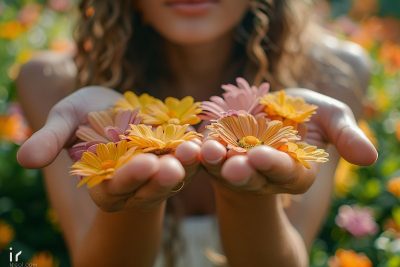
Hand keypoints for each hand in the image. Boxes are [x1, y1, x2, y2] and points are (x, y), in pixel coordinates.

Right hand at [17, 86, 200, 210]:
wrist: (113, 104)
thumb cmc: (83, 114)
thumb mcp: (65, 121)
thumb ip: (49, 139)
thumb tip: (25, 160)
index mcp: (103, 183)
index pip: (115, 188)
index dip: (128, 178)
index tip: (142, 165)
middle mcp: (134, 184)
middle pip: (149, 187)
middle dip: (162, 178)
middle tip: (174, 166)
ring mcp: (158, 172)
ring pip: (175, 175)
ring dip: (187, 165)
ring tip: (196, 151)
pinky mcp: (176, 156)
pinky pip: (190, 157)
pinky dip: (198, 149)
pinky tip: (207, 138)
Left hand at [201, 89, 377, 194]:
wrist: (272, 109)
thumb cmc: (306, 114)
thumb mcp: (331, 118)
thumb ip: (346, 136)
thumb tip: (370, 158)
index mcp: (297, 171)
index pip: (289, 174)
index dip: (277, 166)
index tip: (263, 156)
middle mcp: (265, 174)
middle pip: (255, 177)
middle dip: (244, 172)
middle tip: (234, 167)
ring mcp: (239, 166)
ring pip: (225, 169)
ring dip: (215, 162)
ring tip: (207, 151)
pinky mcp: (218, 155)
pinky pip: (207, 155)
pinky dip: (199, 149)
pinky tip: (193, 141)